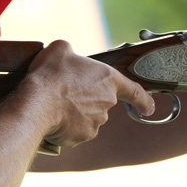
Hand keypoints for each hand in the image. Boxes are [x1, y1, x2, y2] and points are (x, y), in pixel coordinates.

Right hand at [26, 40, 155, 147]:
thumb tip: (68, 56)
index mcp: (108, 80)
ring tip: (54, 103)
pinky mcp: (81, 137)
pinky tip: (52, 117)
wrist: (37, 103)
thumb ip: (71, 52)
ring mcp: (95, 122)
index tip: (149, 108)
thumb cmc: (51, 74)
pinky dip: (65, 126)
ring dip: (74, 113)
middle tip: (64, 91)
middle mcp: (106, 103)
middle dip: (86, 99)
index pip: (134, 91)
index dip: (143, 99)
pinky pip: (74, 131)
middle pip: (100, 102)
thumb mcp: (61, 49)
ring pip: (86, 118)